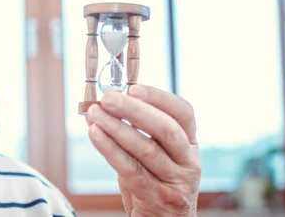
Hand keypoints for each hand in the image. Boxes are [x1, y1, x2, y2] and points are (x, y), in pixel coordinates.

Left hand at [85, 84, 200, 216]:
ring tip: (94, 114)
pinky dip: (111, 150)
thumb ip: (134, 132)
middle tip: (108, 98)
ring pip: (147, 150)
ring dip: (116, 128)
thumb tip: (101, 106)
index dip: (159, 97)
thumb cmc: (154, 184)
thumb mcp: (153, 156)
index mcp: (189, 144)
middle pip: (166, 129)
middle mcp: (189, 161)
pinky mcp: (158, 198)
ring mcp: (176, 182)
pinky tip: (95, 134)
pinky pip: (131, 170)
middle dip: (134, 110)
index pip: (183, 113)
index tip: (133, 87)